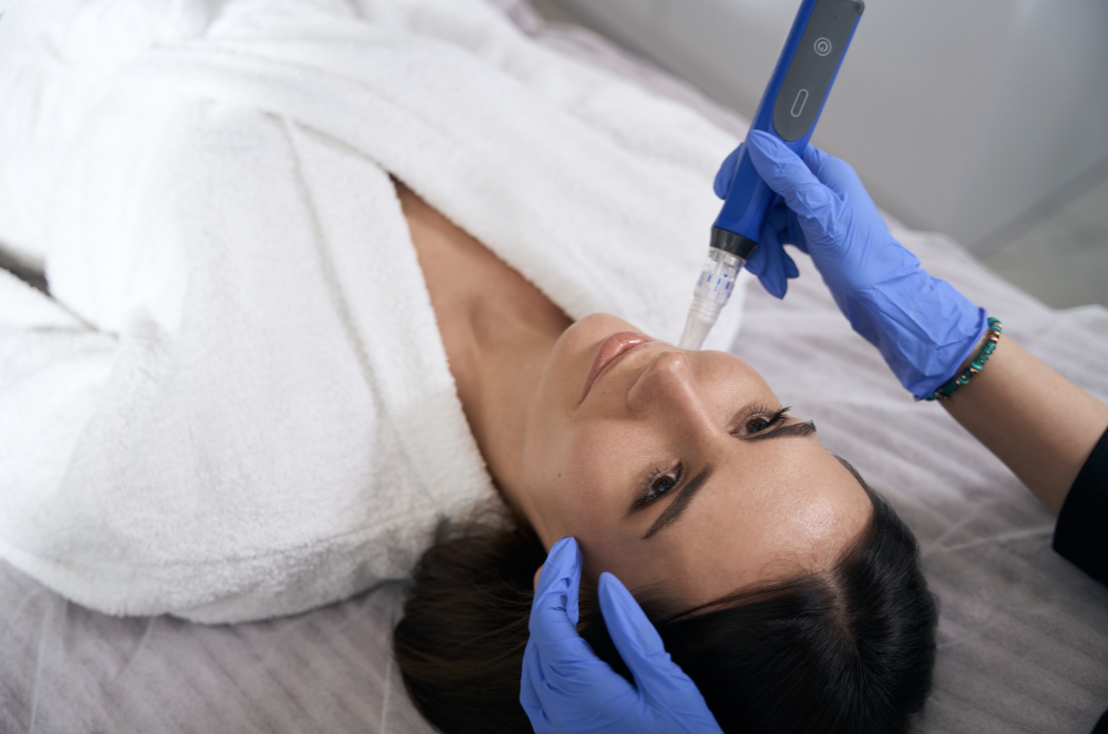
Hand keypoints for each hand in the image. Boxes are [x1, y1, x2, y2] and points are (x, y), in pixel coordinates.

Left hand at [520, 537, 722, 733]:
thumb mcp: (669, 687)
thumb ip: (633, 634)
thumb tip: (606, 584)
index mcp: (580, 693)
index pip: (548, 620)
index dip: (553, 577)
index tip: (568, 546)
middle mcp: (556, 713)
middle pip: (536, 637)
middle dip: (547, 592)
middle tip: (565, 557)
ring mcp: (553, 731)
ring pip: (532, 663)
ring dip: (545, 623)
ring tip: (564, 588)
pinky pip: (538, 689)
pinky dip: (546, 654)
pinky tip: (566, 642)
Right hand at [714, 130, 986, 398]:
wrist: (879, 299)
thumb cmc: (861, 257)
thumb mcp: (821, 214)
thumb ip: (788, 177)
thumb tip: (757, 141)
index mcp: (822, 171)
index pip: (773, 153)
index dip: (745, 171)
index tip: (725, 193)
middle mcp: (814, 187)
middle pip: (762, 196)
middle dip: (751, 230)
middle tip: (748, 256)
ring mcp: (809, 212)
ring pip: (764, 223)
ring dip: (762, 253)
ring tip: (772, 279)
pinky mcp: (806, 235)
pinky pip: (774, 240)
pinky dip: (772, 260)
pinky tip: (783, 279)